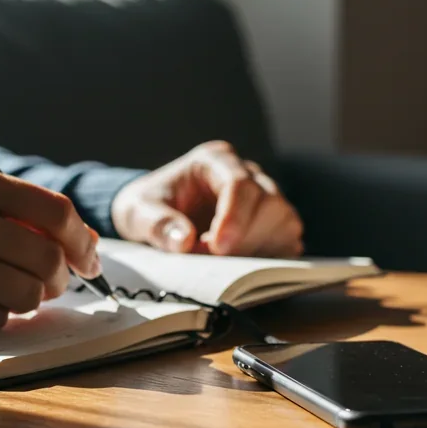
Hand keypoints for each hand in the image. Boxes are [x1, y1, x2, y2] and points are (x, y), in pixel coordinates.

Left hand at [111, 141, 303, 256]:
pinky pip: (288, 240)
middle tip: (214, 260)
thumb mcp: (138, 213)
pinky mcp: (273, 224)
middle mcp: (247, 174)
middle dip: (245, 239)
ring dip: (258, 250)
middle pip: (270, 203)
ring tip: (224, 262)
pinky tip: (241, 266)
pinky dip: (269, 259)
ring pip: (285, 221)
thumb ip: (158, 225)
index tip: (217, 248)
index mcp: (215, 161)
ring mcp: (265, 198)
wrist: (156, 215)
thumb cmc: (148, 207)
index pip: (239, 183)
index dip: (234, 218)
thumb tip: (183, 240)